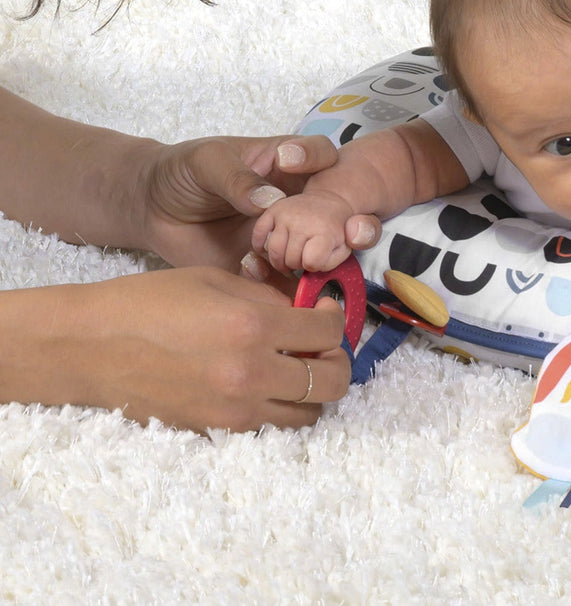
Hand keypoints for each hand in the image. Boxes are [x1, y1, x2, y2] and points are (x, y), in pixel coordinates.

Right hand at [23, 267, 351, 430]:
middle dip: (335, 360)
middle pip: (332, 381)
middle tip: (319, 346)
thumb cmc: (150, 302)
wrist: (92, 346)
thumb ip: (268, 297)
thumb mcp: (216, 280)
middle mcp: (251, 371)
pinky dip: (278, 410)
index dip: (334, 318)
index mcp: (253, 324)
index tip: (323, 311)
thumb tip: (304, 310)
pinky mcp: (214, 432)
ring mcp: (233, 409)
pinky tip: (262, 387)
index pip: (328, 331)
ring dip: (311, 390)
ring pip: (308, 414)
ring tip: (292, 368)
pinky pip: (269, 428)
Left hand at [135, 135, 381, 271]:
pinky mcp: (265, 269)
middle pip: (336, 208)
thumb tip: (269, 200)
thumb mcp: (206, 162)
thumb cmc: (182, 171)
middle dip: (348, 219)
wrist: (150, 209)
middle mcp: (296, 200)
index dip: (318, 159)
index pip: (322, 155)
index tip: (290, 164)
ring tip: (304, 262)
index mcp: (287, 164)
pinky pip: (286, 282)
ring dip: (324, 258)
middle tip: (342, 230)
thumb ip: (236, 177)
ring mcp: (284, 236)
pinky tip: (254, 273)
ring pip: (321, 249)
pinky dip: (285, 286)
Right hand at [252, 189, 356, 273]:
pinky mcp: (272, 211)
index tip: (322, 258)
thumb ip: (366, 237)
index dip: (316, 266)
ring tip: (294, 257)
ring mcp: (285, 214)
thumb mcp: (364, 233)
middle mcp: (303, 218)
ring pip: (274, 253)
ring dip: (282, 261)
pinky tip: (277, 250)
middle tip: (308, 257)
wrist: (333, 200)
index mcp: (326, 227)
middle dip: (300, 265)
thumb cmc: (343, 226)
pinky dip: (263, 248)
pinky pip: (258, 237)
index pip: (311, 262)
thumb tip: (354, 232)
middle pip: (290, 261)